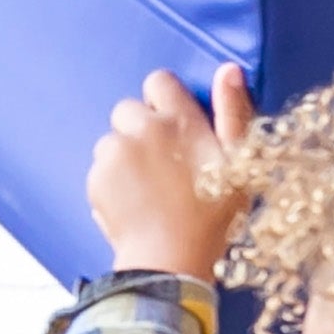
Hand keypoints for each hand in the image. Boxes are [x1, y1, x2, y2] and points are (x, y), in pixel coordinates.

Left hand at [86, 61, 255, 279]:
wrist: (170, 263)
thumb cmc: (212, 218)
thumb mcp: (238, 164)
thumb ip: (233, 112)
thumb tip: (227, 69)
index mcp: (178, 120)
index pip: (159, 81)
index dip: (164, 102)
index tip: (174, 128)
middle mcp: (141, 129)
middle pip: (128, 110)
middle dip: (140, 128)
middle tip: (160, 164)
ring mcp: (114, 154)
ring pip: (112, 140)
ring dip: (124, 156)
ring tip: (146, 189)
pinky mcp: (95, 180)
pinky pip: (100, 170)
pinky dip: (111, 182)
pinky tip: (132, 204)